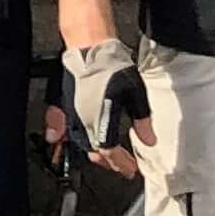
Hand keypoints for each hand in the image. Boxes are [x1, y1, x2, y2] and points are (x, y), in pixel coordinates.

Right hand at [60, 38, 152, 175]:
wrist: (89, 45)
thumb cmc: (110, 66)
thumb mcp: (135, 93)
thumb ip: (142, 120)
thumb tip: (149, 139)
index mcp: (100, 122)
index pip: (110, 152)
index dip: (120, 163)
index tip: (129, 169)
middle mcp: (83, 121)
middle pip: (94, 151)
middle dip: (108, 162)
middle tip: (120, 166)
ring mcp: (72, 112)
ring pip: (80, 142)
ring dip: (93, 152)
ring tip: (104, 155)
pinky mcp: (65, 102)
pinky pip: (65, 127)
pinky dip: (70, 137)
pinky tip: (69, 138)